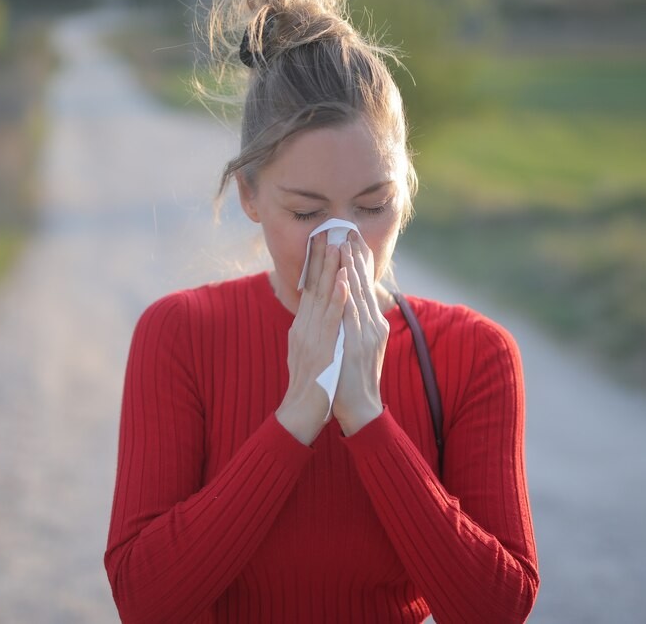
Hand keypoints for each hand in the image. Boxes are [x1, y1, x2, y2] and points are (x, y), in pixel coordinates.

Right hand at [275, 232, 347, 444]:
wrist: (301, 413)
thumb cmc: (309, 386)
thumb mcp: (307, 352)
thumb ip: (311, 331)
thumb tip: (317, 314)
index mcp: (301, 327)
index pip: (309, 288)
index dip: (315, 263)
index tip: (321, 240)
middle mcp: (303, 327)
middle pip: (313, 286)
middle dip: (321, 258)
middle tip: (328, 231)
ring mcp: (310, 337)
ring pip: (322, 297)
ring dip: (330, 270)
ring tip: (338, 246)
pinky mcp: (321, 348)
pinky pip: (331, 319)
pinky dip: (338, 298)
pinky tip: (344, 281)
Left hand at [332, 231, 388, 435]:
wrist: (359, 409)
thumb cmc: (351, 380)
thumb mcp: (356, 347)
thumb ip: (354, 326)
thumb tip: (348, 307)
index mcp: (371, 325)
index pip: (364, 287)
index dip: (359, 262)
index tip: (352, 240)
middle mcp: (373, 325)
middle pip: (364, 284)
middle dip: (356, 257)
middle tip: (349, 231)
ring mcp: (367, 334)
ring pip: (359, 294)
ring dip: (352, 268)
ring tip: (345, 244)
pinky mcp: (358, 344)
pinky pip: (352, 314)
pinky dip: (348, 294)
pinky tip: (344, 277)